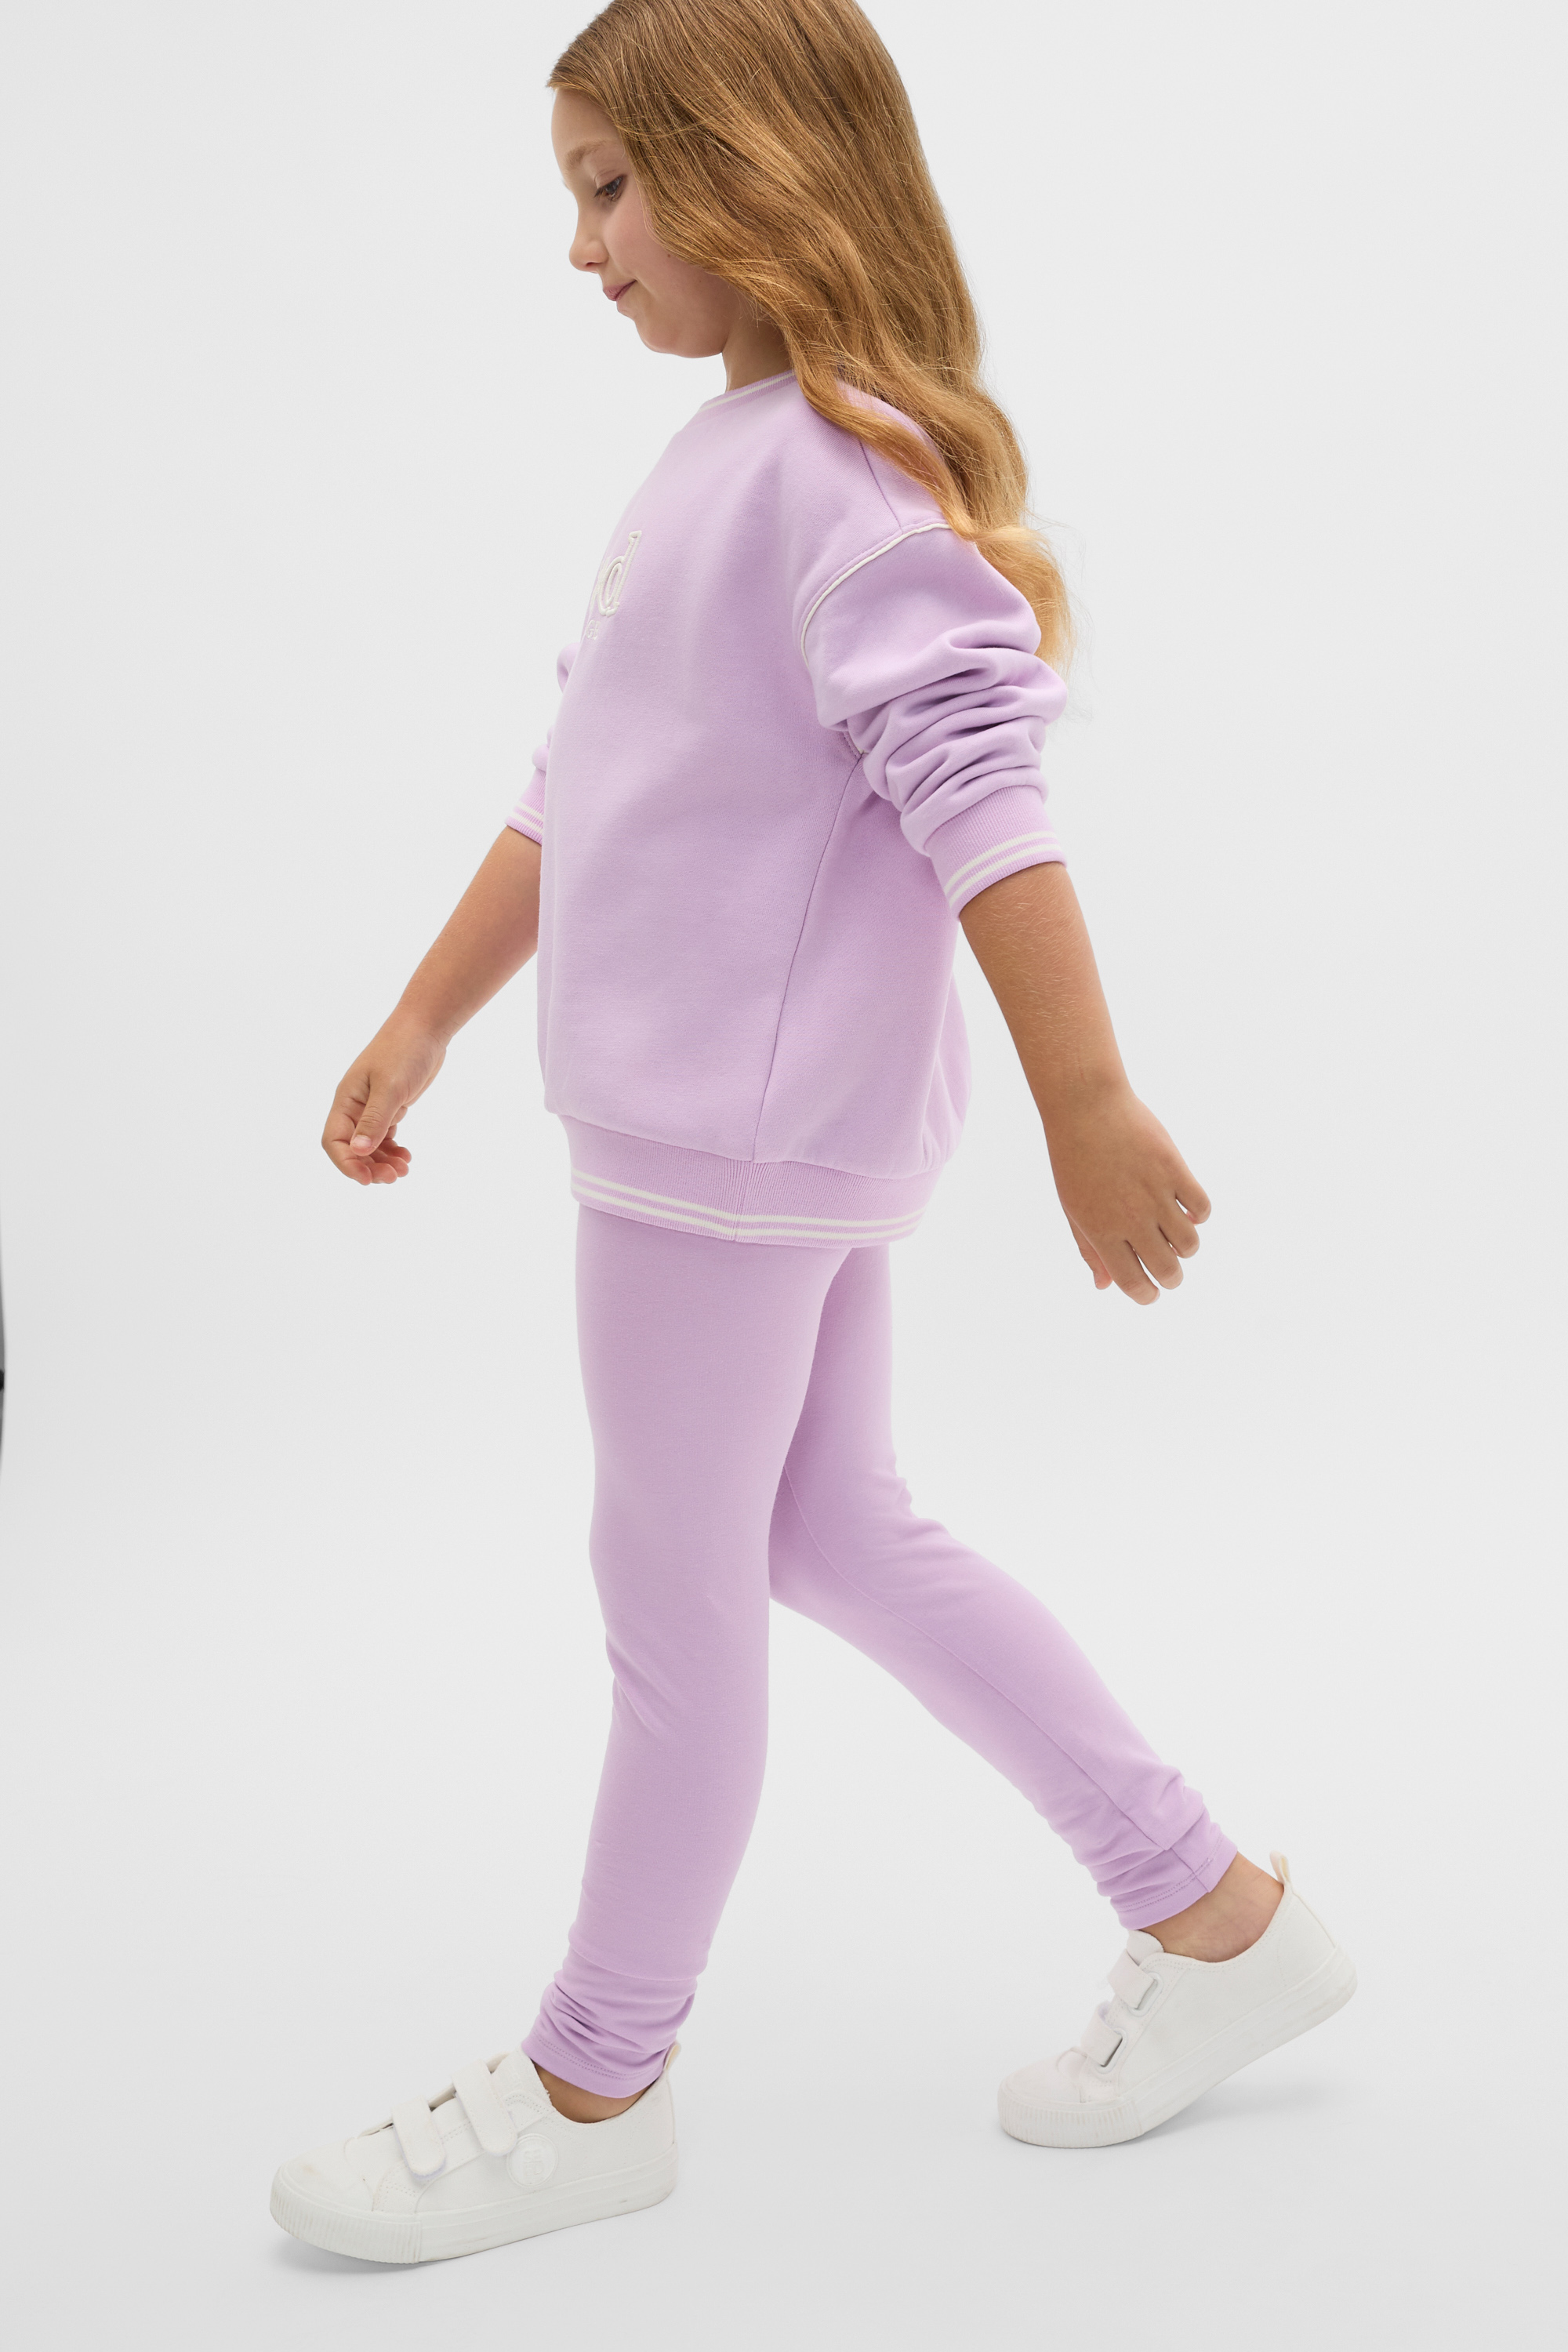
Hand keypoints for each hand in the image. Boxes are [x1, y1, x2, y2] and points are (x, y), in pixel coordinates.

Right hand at [321, 1020, 445, 1185]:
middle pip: (352, 1148)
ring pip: (370, 1145)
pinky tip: (406, 1156)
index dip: (346, 1163)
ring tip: (404, 1170)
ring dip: (383, 1162)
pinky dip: (393, 1149)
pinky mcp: (390, 1106)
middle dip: (369, 1167)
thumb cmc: (404, 1051)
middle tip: (393, 1178)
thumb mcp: (390, 1087)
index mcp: (346, 1100)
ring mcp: (372, 1107)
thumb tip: (359, 1152)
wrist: (425, 1028)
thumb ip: (375, 1120)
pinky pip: (384, 1136)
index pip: (334, 1141)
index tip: (367, 1179)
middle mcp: (354, 1106)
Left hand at [1044, 1082, 1209, 1304]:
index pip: (1133, 1283)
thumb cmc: (1074, 1160)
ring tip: (1175, 1235)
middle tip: (1169, 1269)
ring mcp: (1155, 1194)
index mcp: (1101, 1232)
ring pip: (1190, 1243)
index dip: (1146, 1295)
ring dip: (1186, 1247)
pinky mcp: (1175, 1169)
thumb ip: (1090, 1250)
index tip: (1151, 1293)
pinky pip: (1202, 1208)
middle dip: (1172, 1278)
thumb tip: (1104, 1286)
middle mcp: (1131, 1218)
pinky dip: (1198, 1214)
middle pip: (1168, 1269)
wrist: (1086, 1107)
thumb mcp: (1073, 1209)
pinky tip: (1185, 1206)